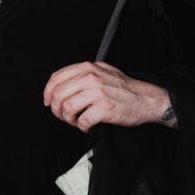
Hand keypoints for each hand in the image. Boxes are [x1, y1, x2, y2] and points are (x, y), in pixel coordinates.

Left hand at [43, 61, 169, 132]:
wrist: (146, 99)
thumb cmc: (124, 87)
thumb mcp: (102, 70)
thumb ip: (82, 73)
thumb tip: (59, 84)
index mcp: (87, 68)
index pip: (56, 78)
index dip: (48, 92)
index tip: (48, 102)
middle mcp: (90, 77)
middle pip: (57, 95)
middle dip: (56, 109)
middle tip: (62, 116)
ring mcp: (97, 92)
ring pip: (67, 108)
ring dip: (68, 119)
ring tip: (76, 121)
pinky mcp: (104, 108)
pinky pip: (82, 121)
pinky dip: (82, 127)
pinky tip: (88, 125)